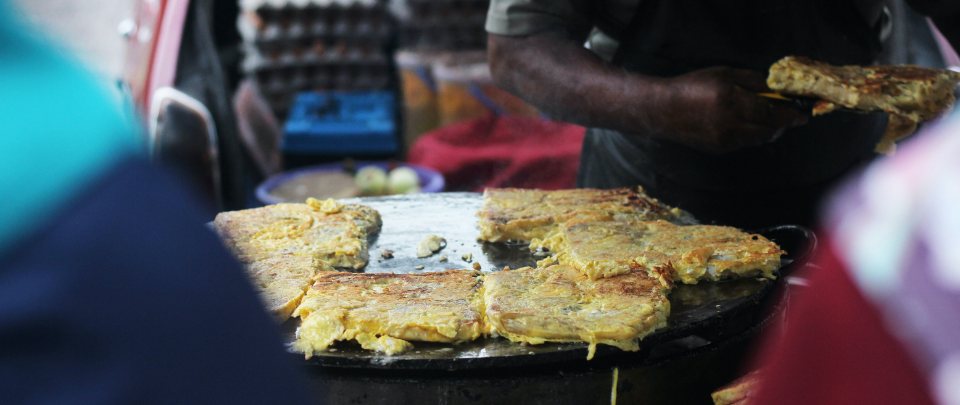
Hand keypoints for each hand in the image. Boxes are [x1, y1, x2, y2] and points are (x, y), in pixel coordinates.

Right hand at [650, 67, 808, 154]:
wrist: (663, 109)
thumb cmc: (692, 86)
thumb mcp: (723, 74)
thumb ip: (752, 81)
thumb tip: (775, 89)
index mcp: (731, 101)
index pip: (770, 112)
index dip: (790, 115)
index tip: (803, 115)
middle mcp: (729, 124)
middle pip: (768, 131)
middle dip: (782, 126)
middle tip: (790, 118)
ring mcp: (724, 140)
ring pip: (757, 140)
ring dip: (767, 131)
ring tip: (769, 120)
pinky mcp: (718, 150)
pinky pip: (743, 144)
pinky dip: (750, 135)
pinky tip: (746, 125)